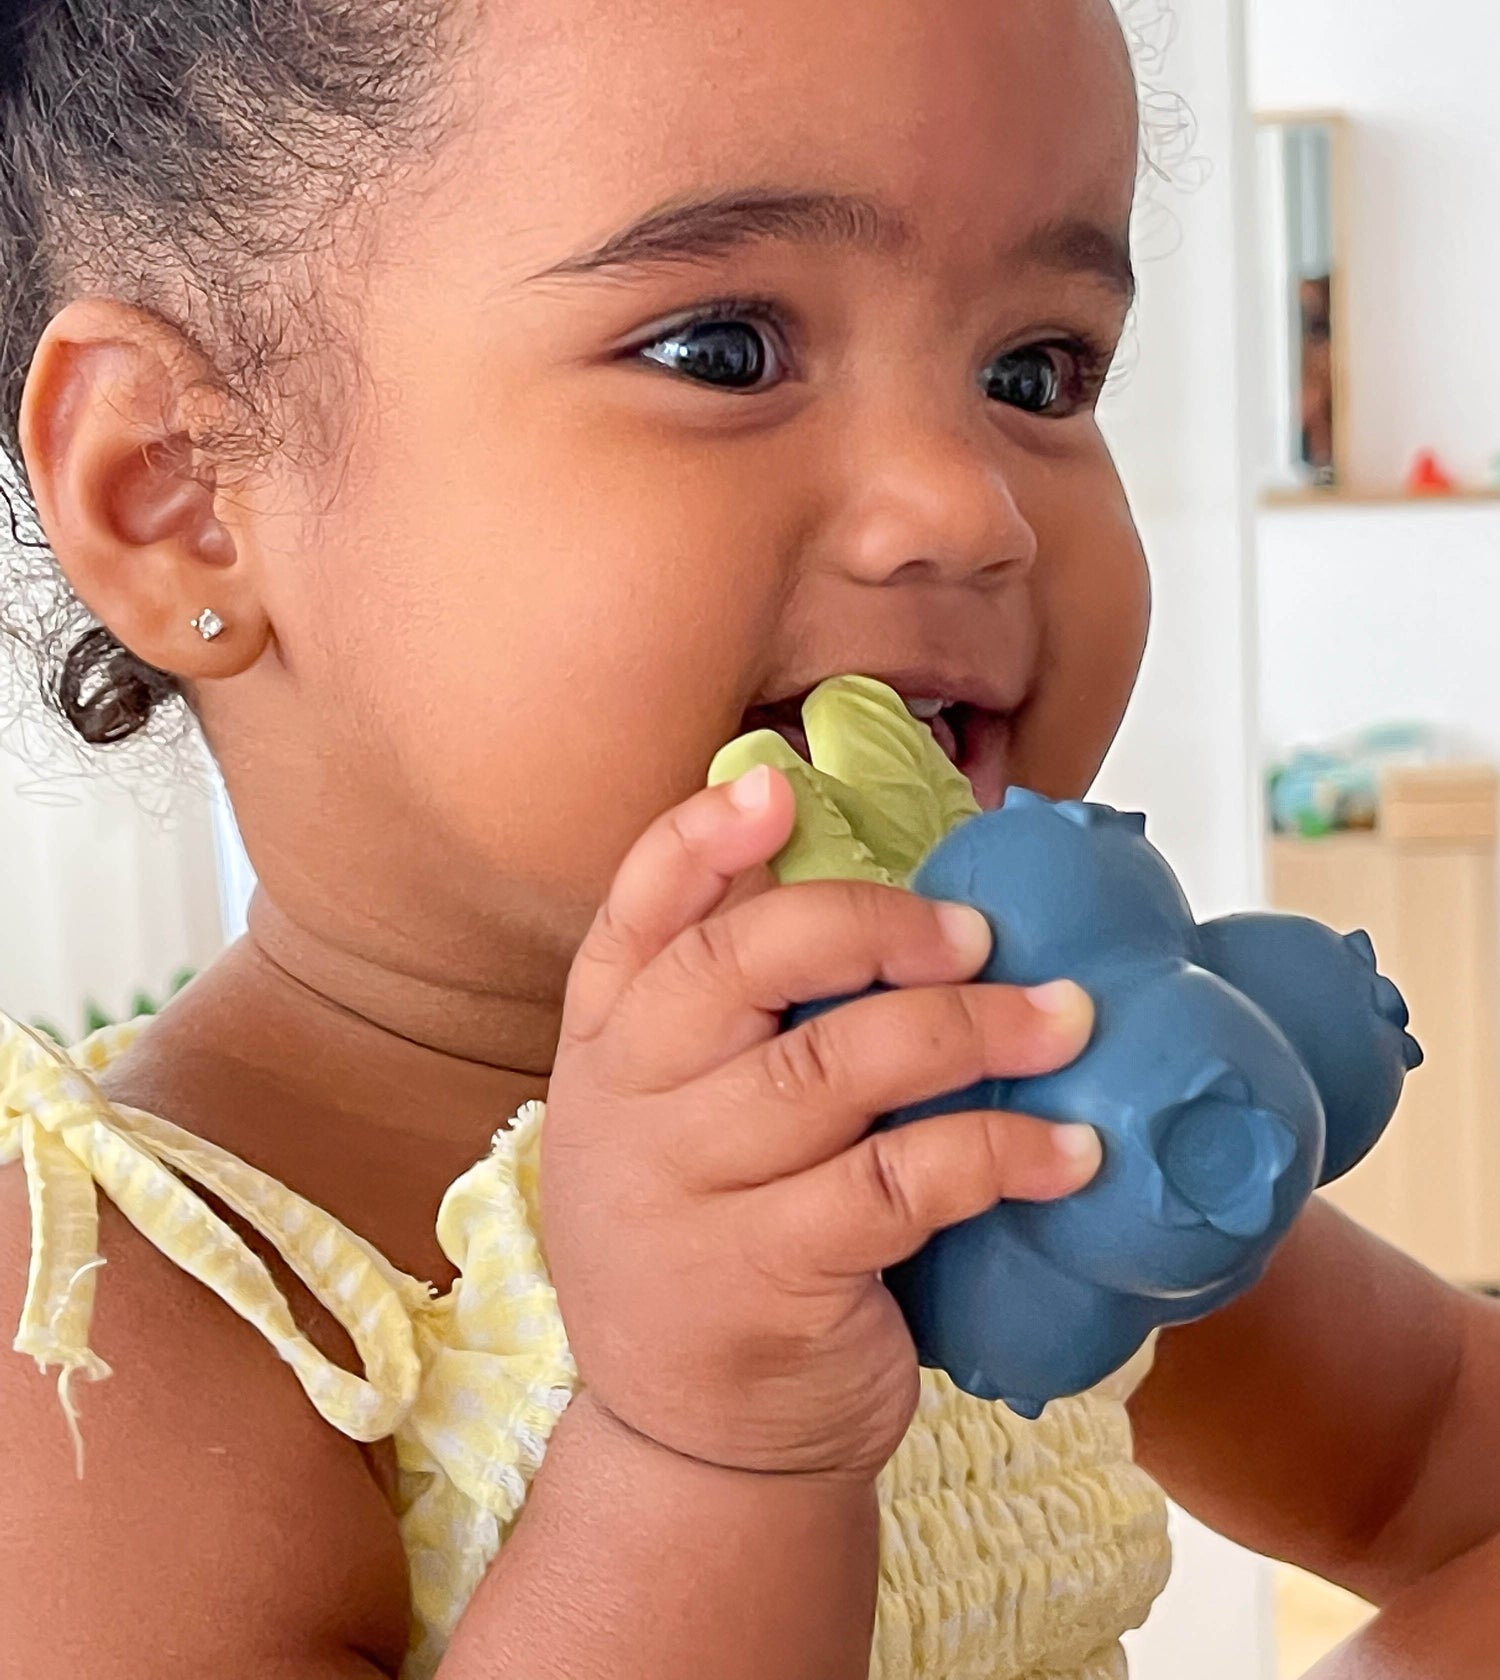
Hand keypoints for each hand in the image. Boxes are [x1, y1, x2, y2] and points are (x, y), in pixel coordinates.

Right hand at [544, 765, 1100, 1480]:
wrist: (693, 1443)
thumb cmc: (716, 1236)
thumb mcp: (681, 1118)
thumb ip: (742, 1014)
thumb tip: (868, 888)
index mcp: (608, 1041)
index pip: (636, 911)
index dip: (701, 841)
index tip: (774, 788)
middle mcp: (629, 1103)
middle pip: (736, 966)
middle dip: (871, 927)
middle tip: (978, 935)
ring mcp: (688, 1193)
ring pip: (835, 1069)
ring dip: (971, 1031)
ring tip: (1067, 1022)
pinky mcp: (767, 1278)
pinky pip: (899, 1186)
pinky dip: (997, 1152)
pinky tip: (1068, 1149)